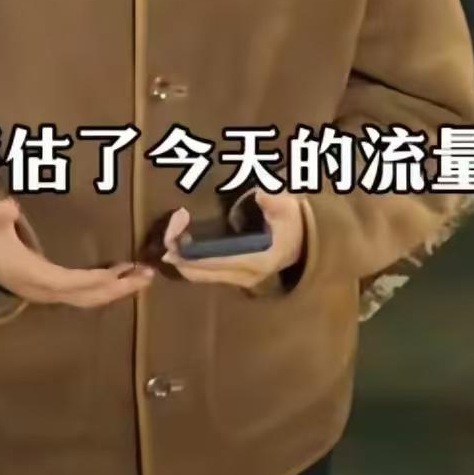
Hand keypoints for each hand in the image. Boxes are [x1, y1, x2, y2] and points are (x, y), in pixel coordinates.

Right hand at [0, 196, 153, 310]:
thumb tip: (8, 207)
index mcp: (30, 275)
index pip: (66, 282)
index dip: (91, 280)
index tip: (118, 272)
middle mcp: (43, 290)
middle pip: (85, 297)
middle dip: (117, 289)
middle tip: (147, 276)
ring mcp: (50, 294)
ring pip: (89, 299)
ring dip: (118, 290)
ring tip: (144, 277)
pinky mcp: (56, 291)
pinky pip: (86, 296)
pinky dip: (108, 289)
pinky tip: (126, 277)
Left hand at [162, 192, 305, 290]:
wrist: (304, 242)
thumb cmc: (292, 222)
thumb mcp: (287, 207)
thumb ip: (273, 201)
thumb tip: (261, 194)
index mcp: (256, 261)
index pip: (215, 261)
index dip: (190, 253)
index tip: (171, 237)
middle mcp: (243, 277)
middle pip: (199, 274)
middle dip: (178, 255)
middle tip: (169, 228)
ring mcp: (237, 281)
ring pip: (198, 276)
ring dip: (181, 258)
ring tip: (173, 230)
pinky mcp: (232, 277)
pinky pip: (203, 273)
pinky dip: (188, 260)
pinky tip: (181, 240)